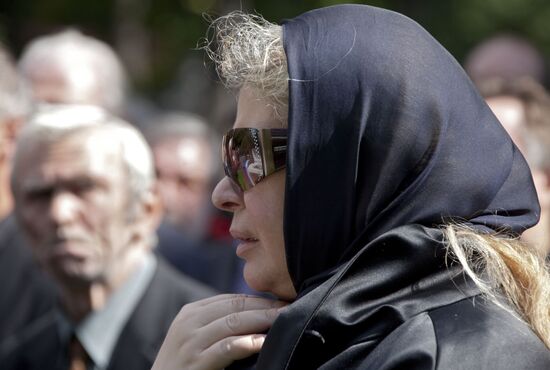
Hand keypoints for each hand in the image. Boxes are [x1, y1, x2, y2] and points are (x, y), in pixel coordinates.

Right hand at [151, 294, 287, 369]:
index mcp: (191, 313)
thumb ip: (217, 324)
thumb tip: (255, 315)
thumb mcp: (193, 338)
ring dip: (263, 320)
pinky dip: (248, 343)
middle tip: (289, 307)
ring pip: (234, 322)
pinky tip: (264, 342)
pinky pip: (228, 347)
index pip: (231, 299)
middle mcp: (189, 322)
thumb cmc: (183, 367)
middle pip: (235, 307)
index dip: (259, 300)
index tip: (281, 302)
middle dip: (265, 306)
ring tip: (284, 319)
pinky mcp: (195, 363)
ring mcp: (190, 342)